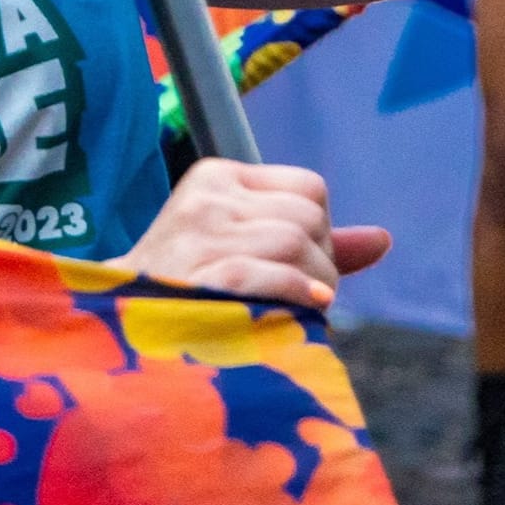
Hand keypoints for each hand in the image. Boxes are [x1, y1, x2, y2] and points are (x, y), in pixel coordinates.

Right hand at [122, 158, 390, 308]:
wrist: (121, 327)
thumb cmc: (190, 289)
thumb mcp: (242, 247)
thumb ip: (310, 241)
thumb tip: (382, 240)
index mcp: (216, 177)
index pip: (310, 188)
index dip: (319, 232)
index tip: (297, 264)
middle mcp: (207, 198)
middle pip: (308, 216)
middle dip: (322, 262)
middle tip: (299, 296)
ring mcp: (200, 234)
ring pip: (298, 243)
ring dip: (314, 286)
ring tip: (293, 310)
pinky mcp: (202, 274)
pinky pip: (279, 274)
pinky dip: (300, 295)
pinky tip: (301, 315)